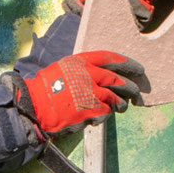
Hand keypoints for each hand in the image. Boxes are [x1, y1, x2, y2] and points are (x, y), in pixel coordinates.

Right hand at [12, 51, 145, 135]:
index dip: (127, 63)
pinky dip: (106, 114)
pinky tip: (101, 115)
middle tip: (136, 91)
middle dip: (130, 87)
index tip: (138, 69)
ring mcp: (91, 93)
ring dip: (121, 103)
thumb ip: (82, 70)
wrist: (35, 105)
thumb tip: (100, 76)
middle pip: (117, 80)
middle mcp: (89, 74)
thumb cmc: (45, 88)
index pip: (109, 58)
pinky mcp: (91, 110)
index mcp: (81, 61)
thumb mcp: (63, 69)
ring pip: (115, 98)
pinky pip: (106, 112)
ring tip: (122, 106)